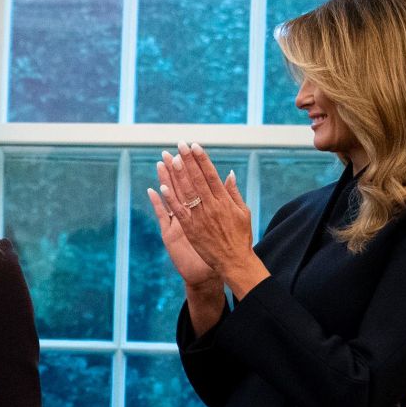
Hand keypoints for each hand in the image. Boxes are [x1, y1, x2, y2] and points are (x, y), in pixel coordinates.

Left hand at [155, 143, 267, 293]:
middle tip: (179, 144)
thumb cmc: (240, 237)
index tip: (195, 145)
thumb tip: (229, 173)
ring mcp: (200, 217)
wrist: (234, 261)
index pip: (211, 175)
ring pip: (186, 192)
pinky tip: (162, 186)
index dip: (202, 159)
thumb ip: (234, 192)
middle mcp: (212, 206)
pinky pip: (178, 211)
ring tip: (170, 159)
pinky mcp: (190, 229)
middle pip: (197, 179)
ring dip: (177, 174)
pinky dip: (170, 199)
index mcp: (224, 201)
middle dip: (188, 160)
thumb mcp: (243, 212)